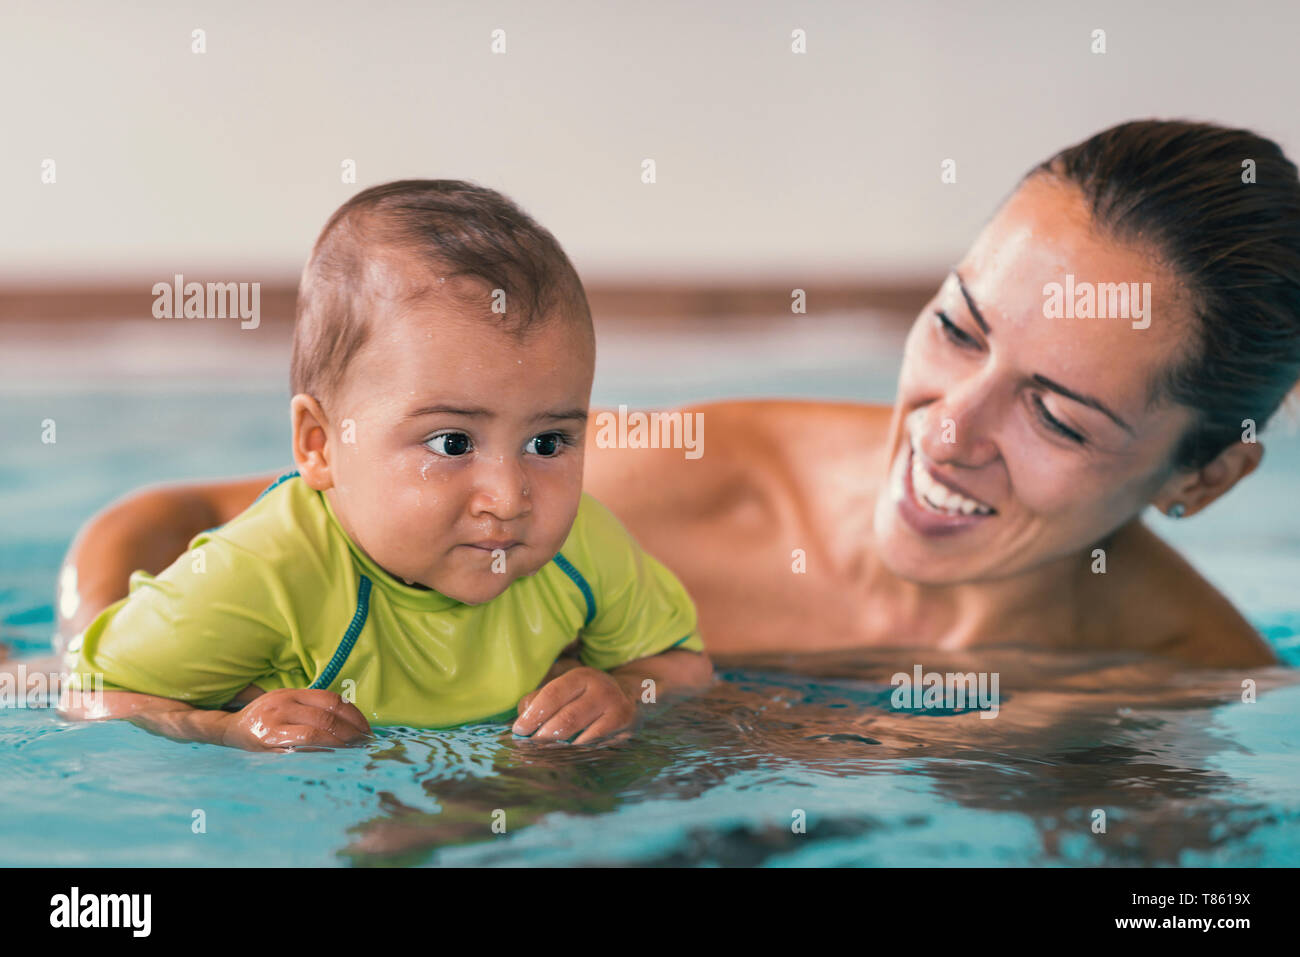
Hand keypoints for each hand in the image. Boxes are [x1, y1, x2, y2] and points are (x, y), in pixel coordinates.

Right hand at [221, 687, 371, 751]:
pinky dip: (320, 754)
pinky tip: (332, 758)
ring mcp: (274, 727)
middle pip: (326, 718)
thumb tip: (349, 719)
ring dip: (339, 744)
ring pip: (315, 734)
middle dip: (351, 732)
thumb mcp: (287, 700)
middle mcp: (283, 707)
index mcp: (291, 693)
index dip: (353, 714)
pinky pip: (300, 751)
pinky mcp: (268, 747)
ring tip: (353, 751)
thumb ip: (313, 705)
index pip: (331, 700)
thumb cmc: (267, 715)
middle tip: (364, 742)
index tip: (365, 727)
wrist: (232, 729)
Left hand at [513, 666, 636, 743]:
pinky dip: (577, 751)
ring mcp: (616, 709)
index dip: (534, 714)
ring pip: (582, 736)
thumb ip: (539, 698)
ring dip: (558, 747)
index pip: (553, 694)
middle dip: (544, 735)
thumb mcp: (563, 686)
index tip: (519, 729)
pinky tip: (566, 754)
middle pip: (567, 718)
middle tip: (530, 745)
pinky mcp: (624, 728)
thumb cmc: (584, 694)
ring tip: (543, 752)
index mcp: (582, 676)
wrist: (629, 695)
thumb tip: (523, 719)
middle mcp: (602, 690)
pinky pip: (595, 745)